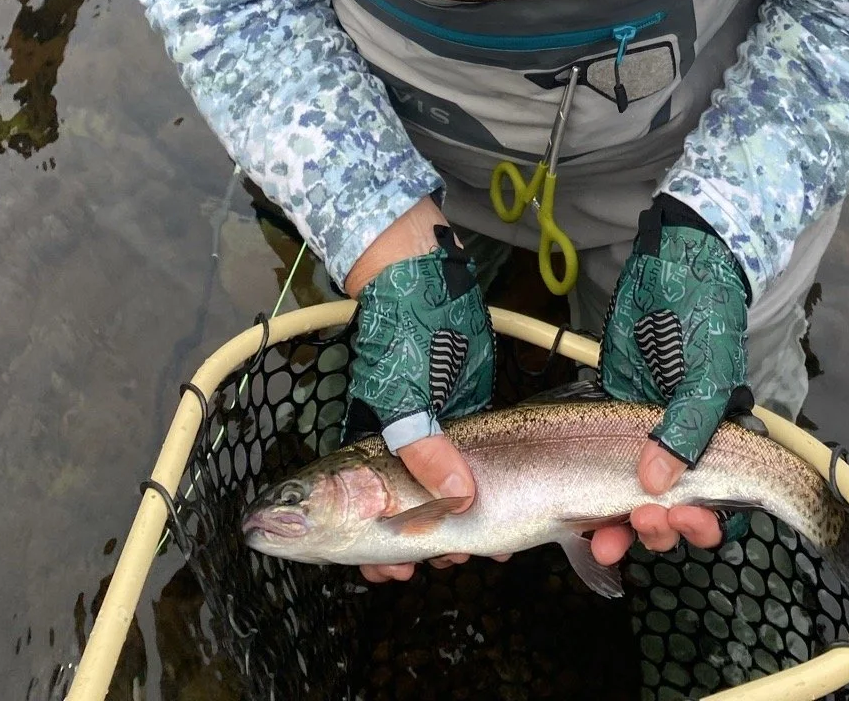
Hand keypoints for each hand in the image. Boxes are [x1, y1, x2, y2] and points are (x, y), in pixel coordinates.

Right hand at [343, 199, 495, 582]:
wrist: (423, 273)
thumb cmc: (399, 328)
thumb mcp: (405, 390)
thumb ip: (424, 448)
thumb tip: (459, 501)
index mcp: (367, 452)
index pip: (355, 518)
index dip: (370, 553)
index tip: (393, 575)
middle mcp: (396, 452)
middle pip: (395, 520)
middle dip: (413, 551)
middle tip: (436, 565)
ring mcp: (432, 439)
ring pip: (435, 505)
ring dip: (450, 534)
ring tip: (468, 553)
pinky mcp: (465, 424)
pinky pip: (466, 478)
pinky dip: (475, 506)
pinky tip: (493, 529)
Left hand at [594, 194, 751, 564]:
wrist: (673, 263)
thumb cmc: (705, 316)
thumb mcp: (706, 373)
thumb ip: (687, 428)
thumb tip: (654, 482)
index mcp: (718, 440)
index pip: (716, 502)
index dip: (699, 525)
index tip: (679, 521)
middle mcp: (682, 444)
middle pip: (673, 510)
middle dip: (658, 530)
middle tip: (638, 525)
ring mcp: (642, 432)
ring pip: (633, 499)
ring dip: (621, 525)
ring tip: (603, 538)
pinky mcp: (608, 413)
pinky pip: (600, 467)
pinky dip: (590, 500)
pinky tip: (577, 519)